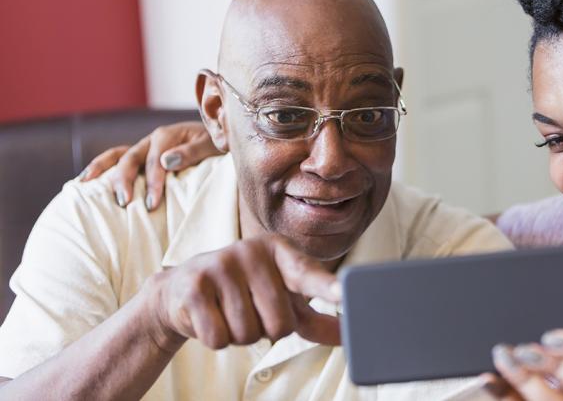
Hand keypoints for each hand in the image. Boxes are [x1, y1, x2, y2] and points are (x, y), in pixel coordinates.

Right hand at [80, 121, 218, 210]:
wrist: (217, 136)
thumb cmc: (215, 144)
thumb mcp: (210, 146)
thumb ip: (190, 152)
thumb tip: (164, 161)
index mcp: (168, 136)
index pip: (156, 161)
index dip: (153, 182)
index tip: (152, 204)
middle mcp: (152, 139)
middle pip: (131, 158)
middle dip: (125, 180)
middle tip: (124, 203)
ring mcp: (144, 147)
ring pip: (118, 155)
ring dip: (102, 169)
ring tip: (85, 185)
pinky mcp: (141, 156)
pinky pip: (117, 159)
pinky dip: (101, 166)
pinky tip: (84, 180)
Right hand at [144, 233, 341, 352]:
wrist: (184, 289)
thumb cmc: (246, 294)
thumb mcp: (283, 300)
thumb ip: (317, 318)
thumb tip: (351, 335)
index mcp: (281, 251)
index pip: (308, 274)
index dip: (328, 287)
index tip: (345, 293)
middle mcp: (252, 251)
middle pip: (279, 323)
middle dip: (268, 330)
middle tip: (251, 310)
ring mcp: (221, 265)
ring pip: (249, 334)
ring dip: (241, 336)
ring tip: (230, 312)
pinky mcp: (193, 286)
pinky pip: (219, 339)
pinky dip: (217, 339)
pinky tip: (210, 316)